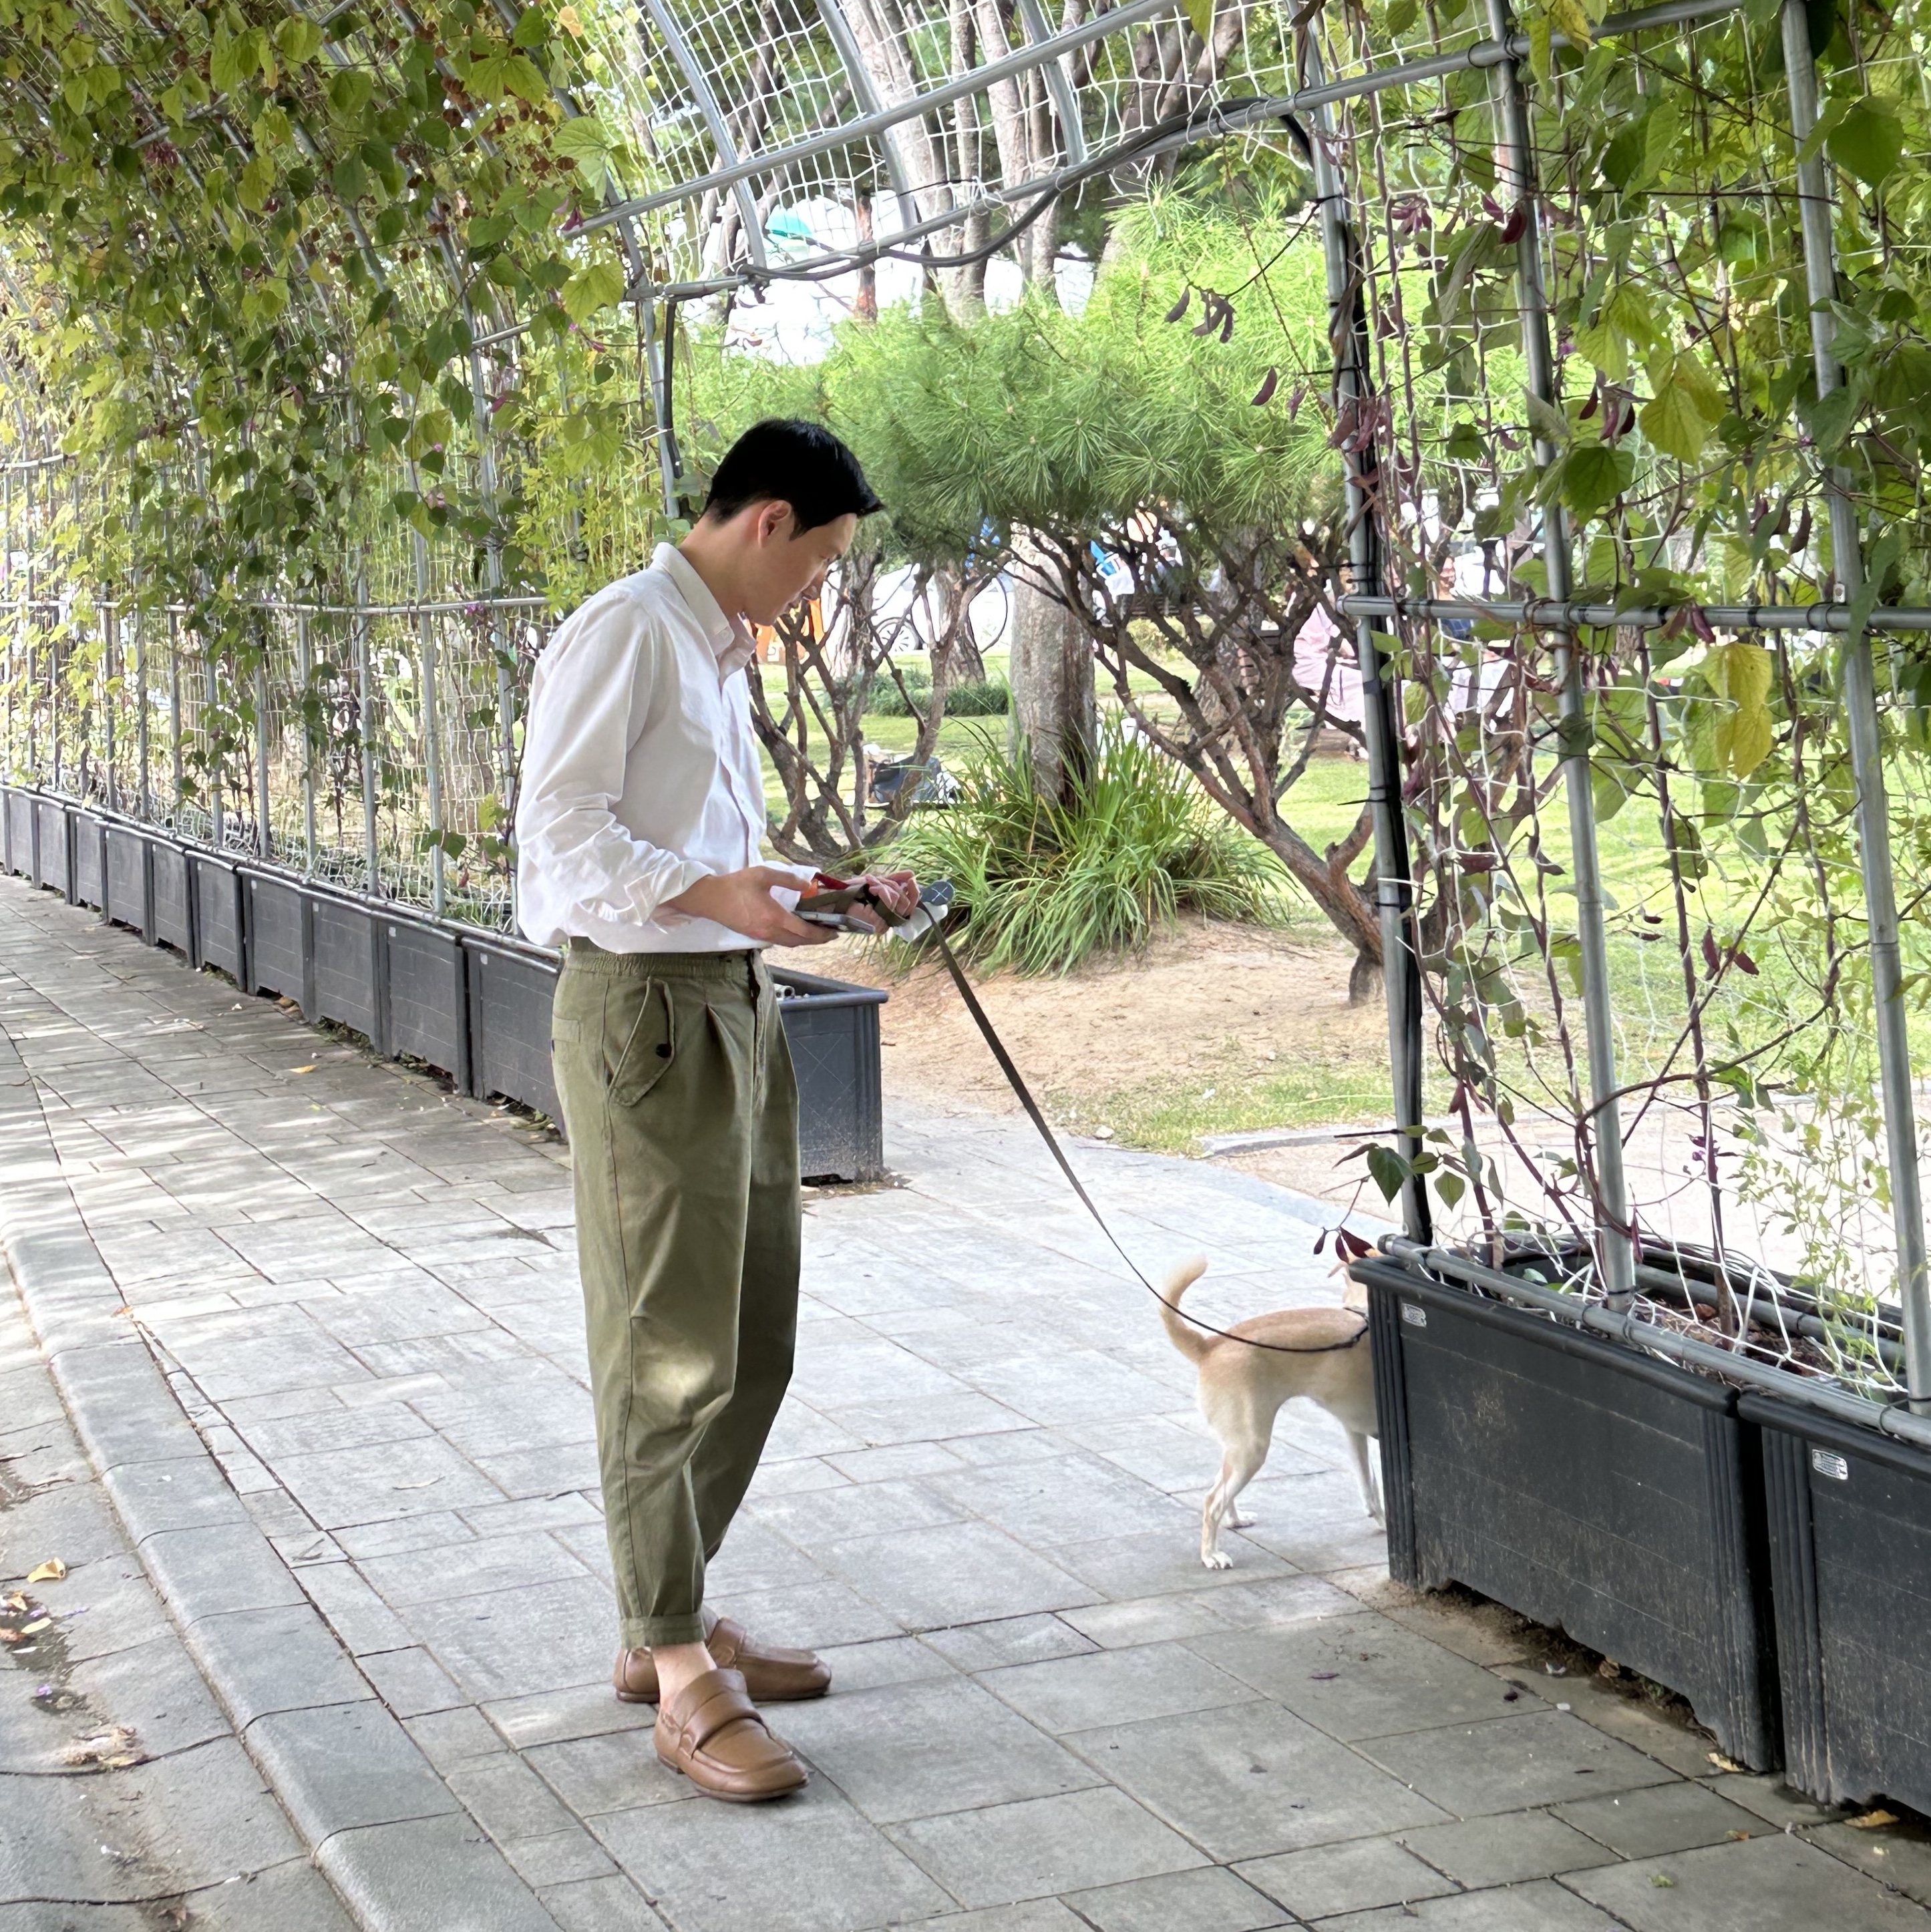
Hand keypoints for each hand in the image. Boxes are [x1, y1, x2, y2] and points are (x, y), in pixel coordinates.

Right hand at [662, 867, 835, 946]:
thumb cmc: (736, 885)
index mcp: (774, 917)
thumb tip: (807, 885)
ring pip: (788, 943)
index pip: (804, 931)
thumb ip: (787, 879)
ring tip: (815, 934)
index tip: (834, 932)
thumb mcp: (763, 874)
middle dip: (816, 940)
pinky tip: (794, 930)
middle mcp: (770, 931)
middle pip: (799, 942)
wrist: (709, 898)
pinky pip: (778, 941)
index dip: (821, 934)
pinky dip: (791, 939)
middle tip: (829, 934)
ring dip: (803, 941)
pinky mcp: (753, 935)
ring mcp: (760, 935)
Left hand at [843, 869, 918, 931]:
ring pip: (897, 898)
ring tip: (869, 884)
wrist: (836, 897)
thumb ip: (894, 880)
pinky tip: (871, 888)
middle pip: (906, 901)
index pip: (911, 905)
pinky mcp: (878, 922)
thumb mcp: (878, 882)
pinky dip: (881, 890)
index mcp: (890, 912)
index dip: (914, 892)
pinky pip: (889, 901)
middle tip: (875, 881)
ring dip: (883, 885)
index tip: (911, 878)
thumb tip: (911, 874)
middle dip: (892, 885)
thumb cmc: (852, 891)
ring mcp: (884, 923)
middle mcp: (888, 920)